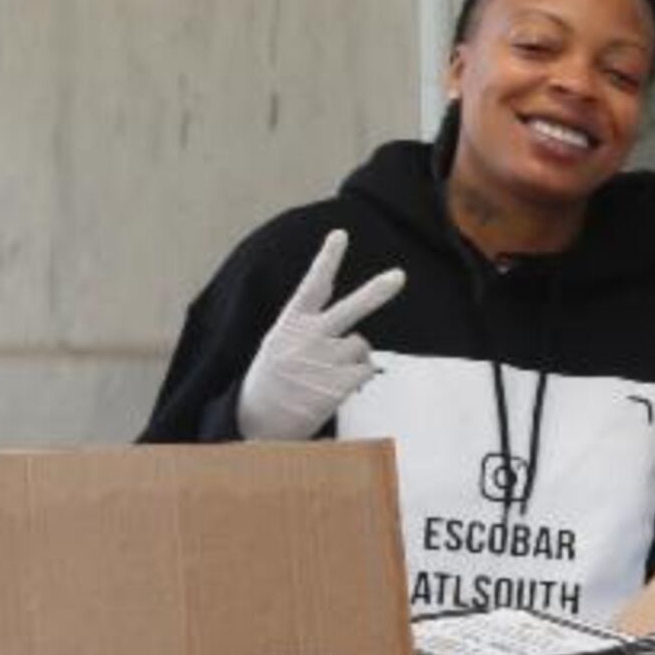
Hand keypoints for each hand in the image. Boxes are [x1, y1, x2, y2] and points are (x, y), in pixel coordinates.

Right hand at [237, 228, 405, 440]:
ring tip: (327, 372)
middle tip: (398, 276)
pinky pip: (367, 370)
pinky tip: (335, 387)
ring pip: (362, 345)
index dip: (327, 259)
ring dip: (354, 356)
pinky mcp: (336, 385)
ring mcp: (322, 362)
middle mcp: (306, 339)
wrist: (256, 421)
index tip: (341, 234)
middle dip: (376, 292)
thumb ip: (312, 331)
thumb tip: (362, 341)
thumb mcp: (281, 344)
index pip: (311, 285)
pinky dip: (359, 377)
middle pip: (349, 310)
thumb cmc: (275, 378)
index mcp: (289, 324)